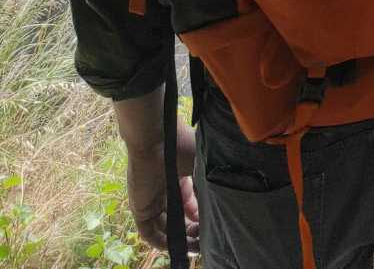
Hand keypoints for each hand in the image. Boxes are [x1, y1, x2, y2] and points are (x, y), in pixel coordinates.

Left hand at [125, 122, 199, 253]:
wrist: (156, 136)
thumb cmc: (180, 144)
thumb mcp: (200, 165)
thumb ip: (206, 183)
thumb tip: (222, 200)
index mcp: (177, 179)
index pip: (188, 204)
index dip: (199, 216)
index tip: (211, 224)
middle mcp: (164, 191)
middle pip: (176, 218)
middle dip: (191, 230)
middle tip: (204, 238)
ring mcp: (151, 201)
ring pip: (164, 227)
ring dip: (179, 238)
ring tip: (194, 246)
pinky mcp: (140, 209)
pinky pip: (149, 232)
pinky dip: (161, 242)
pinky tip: (176, 247)